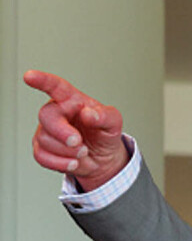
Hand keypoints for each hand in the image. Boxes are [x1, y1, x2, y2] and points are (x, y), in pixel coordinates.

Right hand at [24, 70, 129, 190]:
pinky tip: (73, 162)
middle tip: (79, 142)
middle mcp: (57, 112)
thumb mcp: (113, 123)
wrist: (103, 159)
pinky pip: (41, 156)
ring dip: (67, 151)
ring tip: (83, 152)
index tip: (29, 76)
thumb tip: (89, 114)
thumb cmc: (104, 134)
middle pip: (46, 116)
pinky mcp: (42, 148)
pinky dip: (59, 163)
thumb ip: (105, 115)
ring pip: (45, 140)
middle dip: (63, 132)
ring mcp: (47, 130)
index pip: (56, 86)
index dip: (42, 81)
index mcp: (71, 100)